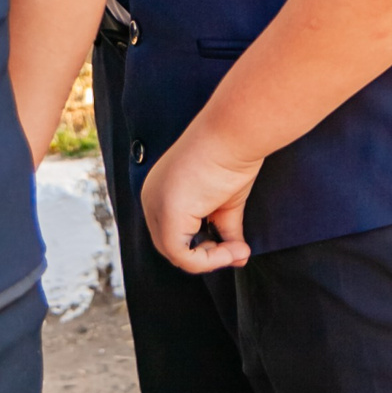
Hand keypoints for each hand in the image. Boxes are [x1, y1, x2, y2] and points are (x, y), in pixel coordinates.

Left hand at [139, 123, 262, 273]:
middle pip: (171, 245)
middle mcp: (151, 198)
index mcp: (160, 190)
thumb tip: (240, 258)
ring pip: (175, 254)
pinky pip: (182, 255)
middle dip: (207, 256)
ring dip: (212, 260)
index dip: (203, 247)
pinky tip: (235, 250)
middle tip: (238, 252)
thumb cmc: (234, 155)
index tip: (235, 246)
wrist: (237, 131)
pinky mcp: (168, 214)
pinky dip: (210, 261)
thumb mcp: (227, 201)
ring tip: (240, 251)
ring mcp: (155, 206)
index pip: (173, 231)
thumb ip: (226, 230)